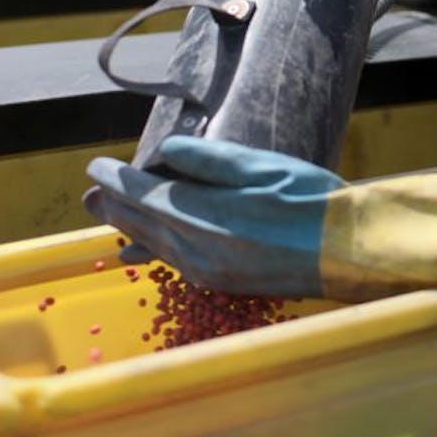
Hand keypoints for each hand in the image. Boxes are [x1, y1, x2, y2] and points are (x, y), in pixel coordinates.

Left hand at [84, 135, 436, 301]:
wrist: (346, 251)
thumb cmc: (311, 200)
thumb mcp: (259, 165)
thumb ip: (206, 159)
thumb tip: (163, 154)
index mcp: (204, 214)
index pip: (142, 193)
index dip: (116, 177)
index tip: (96, 165)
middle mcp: (196, 248)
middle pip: (140, 223)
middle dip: (113, 204)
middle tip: (90, 191)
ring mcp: (208, 270)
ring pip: (154, 246)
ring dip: (128, 227)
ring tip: (106, 218)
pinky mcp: (222, 283)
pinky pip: (174, 262)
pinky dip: (153, 249)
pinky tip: (143, 253)